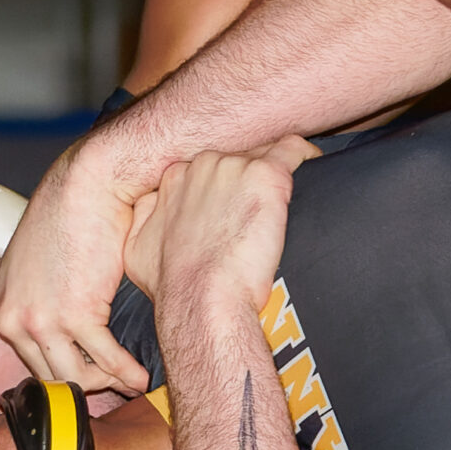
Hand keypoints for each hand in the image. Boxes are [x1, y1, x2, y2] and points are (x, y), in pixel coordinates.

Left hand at [0, 143, 157, 393]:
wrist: (90, 185)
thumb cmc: (72, 215)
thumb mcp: (39, 266)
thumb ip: (43, 301)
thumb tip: (70, 334)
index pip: (29, 360)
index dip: (64, 370)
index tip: (91, 372)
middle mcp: (10, 319)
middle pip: (50, 375)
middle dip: (89, 382)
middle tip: (116, 382)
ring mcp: (40, 321)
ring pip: (75, 377)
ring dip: (108, 382)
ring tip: (131, 380)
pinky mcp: (75, 316)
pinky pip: (105, 360)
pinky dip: (127, 372)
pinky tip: (141, 374)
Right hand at [137, 136, 319, 314]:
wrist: (201, 299)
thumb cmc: (174, 284)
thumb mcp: (136, 248)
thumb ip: (145, 217)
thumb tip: (154, 207)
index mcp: (175, 178)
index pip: (210, 167)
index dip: (227, 184)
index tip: (238, 201)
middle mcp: (203, 165)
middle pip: (239, 157)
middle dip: (251, 177)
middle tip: (263, 204)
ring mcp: (235, 167)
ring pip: (265, 154)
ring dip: (276, 171)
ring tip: (287, 196)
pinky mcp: (266, 175)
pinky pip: (293, 151)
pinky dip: (305, 156)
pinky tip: (314, 165)